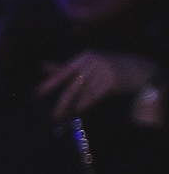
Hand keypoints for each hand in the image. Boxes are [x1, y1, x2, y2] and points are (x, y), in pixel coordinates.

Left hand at [37, 50, 159, 119]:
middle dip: (61, 102)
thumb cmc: (107, 68)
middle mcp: (92, 61)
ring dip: (72, 106)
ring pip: (84, 92)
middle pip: (72, 85)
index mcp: (83, 57)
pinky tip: (79, 111)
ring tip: (63, 116)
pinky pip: (96, 95)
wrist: (138, 70)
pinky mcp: (113, 80)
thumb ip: (64, 68)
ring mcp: (103, 70)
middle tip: (52, 116)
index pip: (63, 72)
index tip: (35, 95)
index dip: (49, 84)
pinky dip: (86, 104)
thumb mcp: (86, 64)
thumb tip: (41, 65)